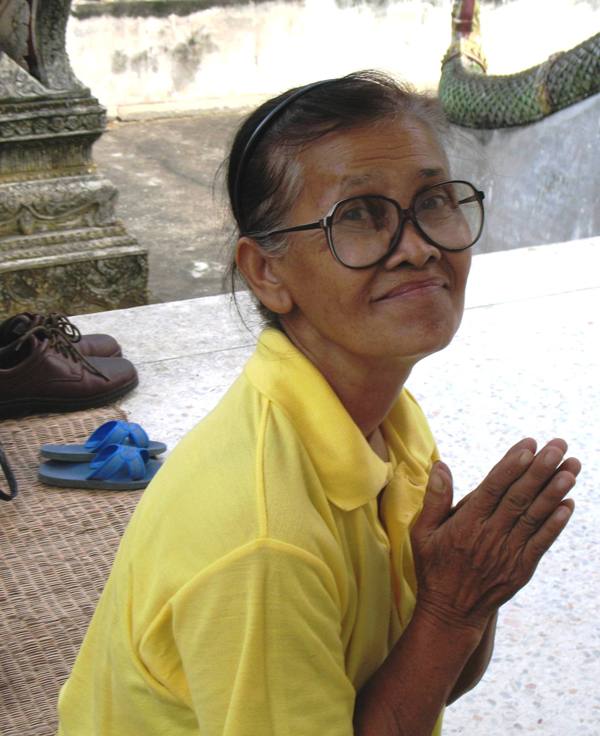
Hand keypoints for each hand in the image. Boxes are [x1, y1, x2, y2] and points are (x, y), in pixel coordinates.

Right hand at [411, 438, 579, 632]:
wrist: (451, 613)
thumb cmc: (434, 567)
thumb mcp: (422, 533)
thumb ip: (434, 499)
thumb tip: (441, 465)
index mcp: (466, 524)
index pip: (493, 488)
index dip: (512, 466)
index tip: (529, 445)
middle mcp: (490, 536)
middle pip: (519, 497)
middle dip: (541, 469)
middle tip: (559, 445)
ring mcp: (509, 553)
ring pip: (535, 516)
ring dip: (556, 490)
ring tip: (572, 467)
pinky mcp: (522, 568)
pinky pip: (542, 542)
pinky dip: (556, 523)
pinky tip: (569, 504)